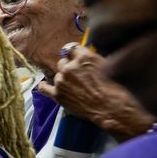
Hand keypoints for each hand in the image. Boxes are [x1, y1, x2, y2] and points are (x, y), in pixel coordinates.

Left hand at [39, 43, 154, 141]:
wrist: (110, 108)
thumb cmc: (113, 88)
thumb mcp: (104, 65)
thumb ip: (89, 58)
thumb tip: (81, 56)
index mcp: (83, 57)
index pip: (70, 48)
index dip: (73, 54)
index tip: (75, 58)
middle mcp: (70, 67)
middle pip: (62, 62)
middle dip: (68, 67)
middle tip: (78, 76)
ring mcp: (61, 81)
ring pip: (57, 75)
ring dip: (63, 79)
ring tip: (74, 87)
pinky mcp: (57, 94)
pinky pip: (43, 88)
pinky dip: (44, 86)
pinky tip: (45, 86)